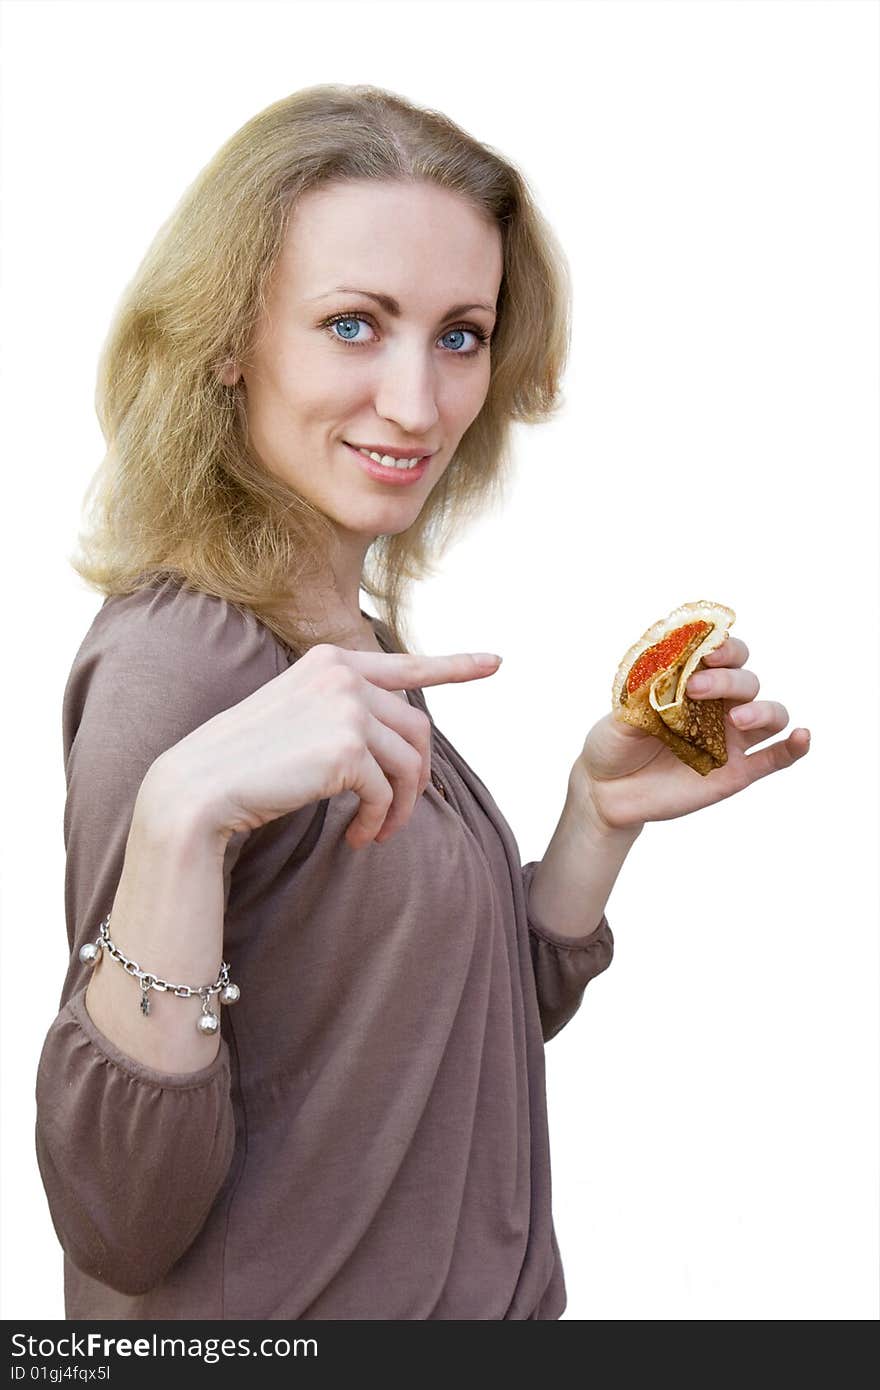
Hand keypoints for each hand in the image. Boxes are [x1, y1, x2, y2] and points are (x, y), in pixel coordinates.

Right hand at [156, 645, 502, 848]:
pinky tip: (358, 838)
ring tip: (378, 832)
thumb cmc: (243, 765)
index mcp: (329, 660)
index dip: (455, 665)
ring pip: (411, 762)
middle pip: (417, 728)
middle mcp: (342, 673)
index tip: (495, 663)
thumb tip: (400, 740)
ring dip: (402, 806)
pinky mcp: (347, 747)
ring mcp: (346, 706)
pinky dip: (379, 821)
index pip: (404, 663)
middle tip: (396, 816)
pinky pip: (387, 792)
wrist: (197, 789)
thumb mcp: (297, 720)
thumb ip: (346, 714)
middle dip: (418, 778)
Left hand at [574, 636, 811, 832]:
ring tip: (737, 720)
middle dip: (727, 680)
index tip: (705, 652)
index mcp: (695, 682)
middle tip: (695, 690)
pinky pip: (775, 758)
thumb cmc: (615, 743)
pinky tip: (803, 737)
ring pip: (770, 714)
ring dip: (762, 710)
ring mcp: (731, 739)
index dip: (723, 648)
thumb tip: (664, 664)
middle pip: (747, 681)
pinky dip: (794, 746)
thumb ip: (645, 691)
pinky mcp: (737, 772)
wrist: (606, 790)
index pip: (724, 654)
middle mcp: (719, 706)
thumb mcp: (622, 713)